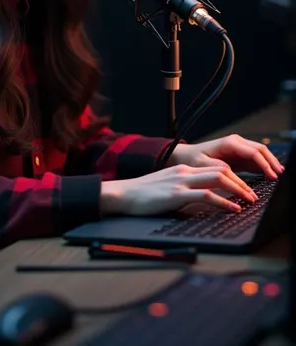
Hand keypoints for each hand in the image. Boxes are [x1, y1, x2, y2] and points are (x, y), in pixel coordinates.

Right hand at [100, 163, 258, 216]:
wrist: (122, 194)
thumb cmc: (142, 194)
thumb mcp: (166, 186)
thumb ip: (184, 188)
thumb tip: (201, 199)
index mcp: (182, 168)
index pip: (215, 167)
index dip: (234, 176)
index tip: (244, 187)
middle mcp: (184, 171)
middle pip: (221, 170)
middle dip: (241, 182)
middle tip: (253, 195)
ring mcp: (181, 181)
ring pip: (218, 179)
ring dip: (238, 190)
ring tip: (249, 201)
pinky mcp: (176, 194)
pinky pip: (206, 195)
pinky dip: (224, 202)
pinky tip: (233, 208)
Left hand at [167, 134, 284, 178]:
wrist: (188, 156)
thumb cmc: (193, 159)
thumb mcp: (203, 165)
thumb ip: (219, 169)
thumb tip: (234, 175)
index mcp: (229, 143)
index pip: (253, 152)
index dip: (265, 164)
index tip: (272, 176)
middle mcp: (236, 143)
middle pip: (261, 150)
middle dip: (272, 162)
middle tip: (279, 176)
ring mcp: (239, 148)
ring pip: (261, 153)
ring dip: (270, 163)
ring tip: (278, 175)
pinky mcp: (239, 156)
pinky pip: (256, 159)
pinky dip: (264, 166)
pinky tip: (270, 175)